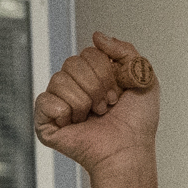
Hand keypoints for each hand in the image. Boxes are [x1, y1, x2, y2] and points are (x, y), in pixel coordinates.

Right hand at [33, 31, 161, 179]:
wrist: (128, 151)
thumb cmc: (137, 124)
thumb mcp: (143, 77)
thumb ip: (126, 50)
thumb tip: (97, 36)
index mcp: (94, 75)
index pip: (88, 52)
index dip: (106, 72)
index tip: (117, 94)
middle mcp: (75, 86)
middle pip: (73, 63)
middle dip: (96, 86)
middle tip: (105, 107)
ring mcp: (59, 103)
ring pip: (60, 79)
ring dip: (84, 100)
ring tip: (93, 116)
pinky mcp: (46, 121)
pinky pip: (44, 99)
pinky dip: (64, 111)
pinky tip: (74, 123)